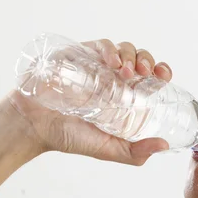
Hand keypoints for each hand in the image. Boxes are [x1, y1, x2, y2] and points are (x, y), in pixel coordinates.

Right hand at [7, 39, 172, 164]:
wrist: (33, 126)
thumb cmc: (67, 137)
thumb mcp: (107, 149)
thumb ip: (134, 152)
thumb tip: (164, 146)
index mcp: (123, 95)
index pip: (149, 77)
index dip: (160, 71)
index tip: (164, 75)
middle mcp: (111, 77)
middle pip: (138, 58)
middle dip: (147, 61)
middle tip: (147, 73)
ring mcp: (95, 65)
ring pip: (122, 48)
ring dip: (130, 55)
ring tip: (127, 70)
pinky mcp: (78, 55)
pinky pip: (99, 45)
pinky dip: (109, 49)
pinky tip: (111, 61)